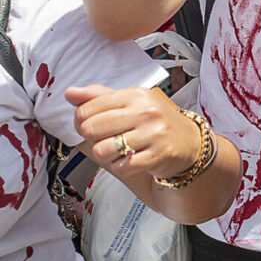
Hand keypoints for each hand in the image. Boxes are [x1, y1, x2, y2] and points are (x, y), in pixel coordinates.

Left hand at [65, 85, 200, 179]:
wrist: (190, 142)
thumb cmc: (155, 121)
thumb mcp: (131, 101)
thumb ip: (99, 96)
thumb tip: (70, 93)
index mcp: (136, 95)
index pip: (87, 109)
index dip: (81, 121)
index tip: (91, 125)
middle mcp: (146, 111)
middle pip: (91, 129)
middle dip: (92, 138)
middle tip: (104, 139)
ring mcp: (154, 133)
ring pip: (103, 150)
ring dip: (106, 155)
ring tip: (118, 151)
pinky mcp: (158, 155)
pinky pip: (122, 166)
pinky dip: (121, 167)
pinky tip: (130, 160)